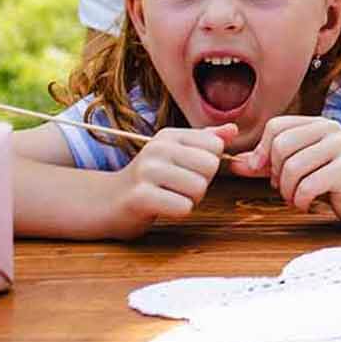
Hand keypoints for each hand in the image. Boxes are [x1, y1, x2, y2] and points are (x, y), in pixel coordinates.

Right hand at [110, 123, 235, 236]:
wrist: (107, 202)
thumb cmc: (149, 179)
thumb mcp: (176, 153)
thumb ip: (205, 141)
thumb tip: (233, 130)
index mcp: (169, 135)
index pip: (215, 145)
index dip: (207, 164)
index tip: (186, 170)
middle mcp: (158, 148)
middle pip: (210, 167)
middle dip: (201, 183)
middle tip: (177, 187)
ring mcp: (147, 171)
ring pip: (199, 188)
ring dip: (189, 200)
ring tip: (168, 197)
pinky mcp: (140, 197)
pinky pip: (183, 207)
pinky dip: (177, 212)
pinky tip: (160, 207)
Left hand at [228, 115, 340, 218]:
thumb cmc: (332, 180)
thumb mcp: (297, 168)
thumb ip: (267, 164)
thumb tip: (235, 165)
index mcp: (317, 124)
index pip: (276, 127)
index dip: (263, 151)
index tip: (267, 171)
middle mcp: (330, 130)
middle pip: (281, 146)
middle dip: (275, 174)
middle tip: (285, 188)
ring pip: (292, 167)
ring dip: (287, 191)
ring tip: (296, 198)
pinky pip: (307, 185)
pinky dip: (300, 200)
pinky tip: (307, 203)